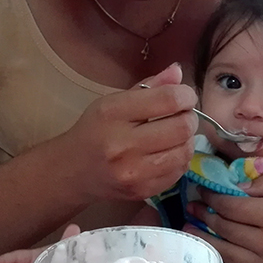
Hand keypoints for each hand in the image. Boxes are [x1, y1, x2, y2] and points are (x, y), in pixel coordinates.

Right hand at [61, 63, 197, 202]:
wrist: (73, 171)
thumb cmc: (95, 130)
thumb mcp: (114, 101)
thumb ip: (149, 86)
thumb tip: (179, 71)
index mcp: (113, 113)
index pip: (168, 100)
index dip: (186, 95)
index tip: (185, 96)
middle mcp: (122, 144)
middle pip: (181, 127)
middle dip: (189, 117)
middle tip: (183, 115)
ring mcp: (133, 172)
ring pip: (184, 151)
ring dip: (187, 139)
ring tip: (176, 134)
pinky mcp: (142, 190)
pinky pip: (179, 171)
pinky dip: (181, 158)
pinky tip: (170, 152)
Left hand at [184, 174, 262, 262]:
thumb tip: (237, 185)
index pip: (230, 206)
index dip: (211, 197)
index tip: (202, 190)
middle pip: (225, 229)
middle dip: (204, 215)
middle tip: (192, 206)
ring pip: (227, 254)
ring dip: (205, 241)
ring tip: (191, 230)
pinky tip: (213, 255)